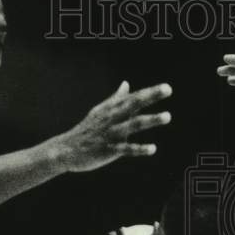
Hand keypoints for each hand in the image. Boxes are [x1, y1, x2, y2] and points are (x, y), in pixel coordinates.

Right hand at [57, 81, 171, 171]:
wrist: (66, 150)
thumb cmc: (86, 130)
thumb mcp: (100, 111)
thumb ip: (116, 99)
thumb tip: (126, 84)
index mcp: (111, 109)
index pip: (133, 98)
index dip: (150, 92)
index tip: (167, 88)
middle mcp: (112, 118)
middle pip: (134, 104)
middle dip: (151, 96)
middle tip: (168, 89)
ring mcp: (111, 133)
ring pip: (133, 124)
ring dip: (151, 119)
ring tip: (168, 116)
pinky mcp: (109, 150)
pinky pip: (126, 149)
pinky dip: (140, 149)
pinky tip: (153, 149)